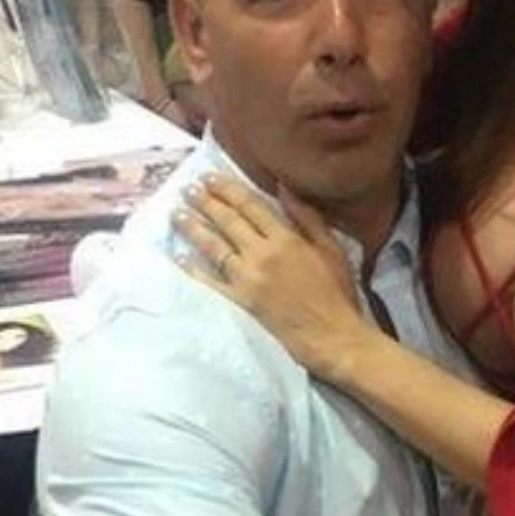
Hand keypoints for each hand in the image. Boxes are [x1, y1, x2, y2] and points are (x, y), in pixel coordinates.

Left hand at [175, 175, 371, 380]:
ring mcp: (248, 280)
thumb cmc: (337, 295)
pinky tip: (179, 256)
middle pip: (227, 222)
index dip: (227, 189)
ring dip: (193, 228)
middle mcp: (262, 255)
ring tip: (176, 213)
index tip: (210, 177)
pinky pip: (210, 283)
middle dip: (205, 202)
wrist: (332, 338)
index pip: (249, 206)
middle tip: (187, 188)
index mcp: (286, 239)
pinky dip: (193, 269)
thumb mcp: (331, 250)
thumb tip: (283, 188)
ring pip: (214, 247)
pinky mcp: (240, 303)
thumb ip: (307, 218)